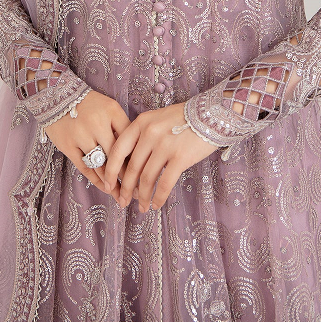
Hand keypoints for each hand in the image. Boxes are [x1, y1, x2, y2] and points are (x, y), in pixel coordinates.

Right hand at [44, 90, 131, 203]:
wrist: (58, 97)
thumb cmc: (90, 105)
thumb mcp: (110, 107)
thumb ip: (123, 125)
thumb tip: (137, 151)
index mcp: (112, 111)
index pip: (129, 138)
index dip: (138, 158)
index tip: (144, 174)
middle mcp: (97, 123)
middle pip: (116, 155)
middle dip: (127, 176)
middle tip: (135, 192)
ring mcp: (81, 136)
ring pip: (101, 164)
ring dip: (112, 183)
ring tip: (121, 196)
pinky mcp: (68, 146)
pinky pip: (85, 167)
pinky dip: (96, 180)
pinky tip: (105, 188)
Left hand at [102, 103, 217, 212]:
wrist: (212, 114)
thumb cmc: (184, 118)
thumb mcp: (157, 119)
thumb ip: (143, 135)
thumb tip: (131, 164)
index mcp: (141, 123)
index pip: (119, 150)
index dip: (111, 170)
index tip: (108, 184)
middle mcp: (150, 134)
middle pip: (132, 168)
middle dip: (126, 189)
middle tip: (123, 201)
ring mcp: (165, 145)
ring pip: (147, 179)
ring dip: (142, 197)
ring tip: (142, 207)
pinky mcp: (180, 157)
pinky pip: (165, 183)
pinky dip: (159, 197)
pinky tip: (156, 204)